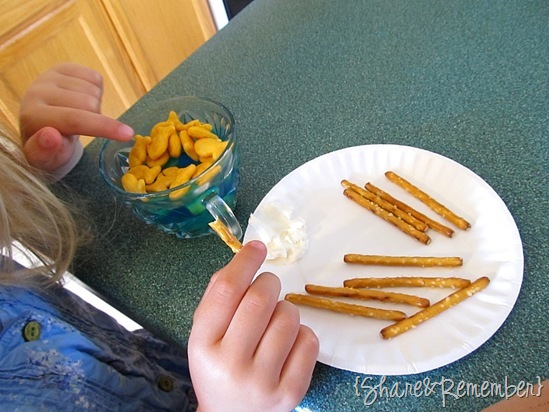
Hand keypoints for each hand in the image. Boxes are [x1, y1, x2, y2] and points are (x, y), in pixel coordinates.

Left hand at [19, 62, 133, 173]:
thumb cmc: (50, 149)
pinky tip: (84, 101)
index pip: (74, 120)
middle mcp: (36, 92)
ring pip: (93, 89)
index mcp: (32, 117)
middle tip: (87, 128)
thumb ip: (45, 153)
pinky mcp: (60, 68)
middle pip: (89, 103)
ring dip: (96, 106)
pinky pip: (94, 78)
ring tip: (84, 115)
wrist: (43, 127)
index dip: (103, 127)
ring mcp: (48, 77)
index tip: (128, 135)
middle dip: (97, 119)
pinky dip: (97, 92)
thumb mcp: (47, 160)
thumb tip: (50, 136)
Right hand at [188, 241, 318, 411]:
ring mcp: (262, 382)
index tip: (257, 247)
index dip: (245, 261)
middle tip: (267, 286)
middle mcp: (230, 365)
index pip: (227, 291)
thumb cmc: (219, 366)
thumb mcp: (205, 334)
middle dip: (268, 282)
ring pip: (288, 316)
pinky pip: (309, 340)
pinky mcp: (290, 393)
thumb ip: (218, 295)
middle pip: (260, 299)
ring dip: (285, 309)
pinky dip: (301, 334)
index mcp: (203, 345)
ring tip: (273, 324)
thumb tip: (246, 257)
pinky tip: (286, 345)